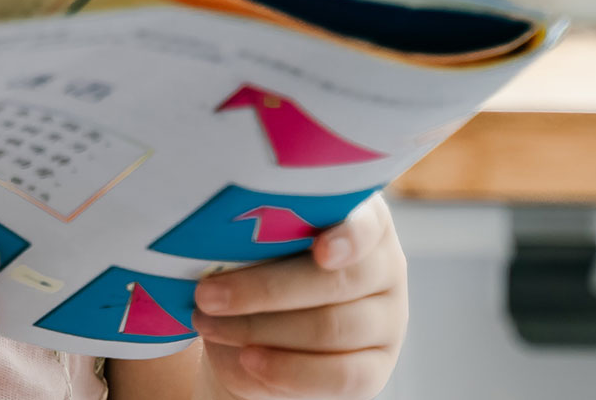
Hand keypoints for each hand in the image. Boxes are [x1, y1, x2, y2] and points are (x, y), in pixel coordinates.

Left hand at [188, 196, 406, 398]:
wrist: (254, 330)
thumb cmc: (254, 266)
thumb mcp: (256, 241)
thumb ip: (259, 234)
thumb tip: (223, 233)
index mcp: (363, 219)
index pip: (367, 224)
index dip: (348, 236)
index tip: (319, 249)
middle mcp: (384, 266)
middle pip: (336, 282)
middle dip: (264, 290)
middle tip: (207, 294)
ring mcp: (387, 320)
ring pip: (332, 328)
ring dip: (261, 329)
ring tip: (210, 324)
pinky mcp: (377, 368)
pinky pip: (341, 376)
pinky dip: (288, 370)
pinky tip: (248, 360)